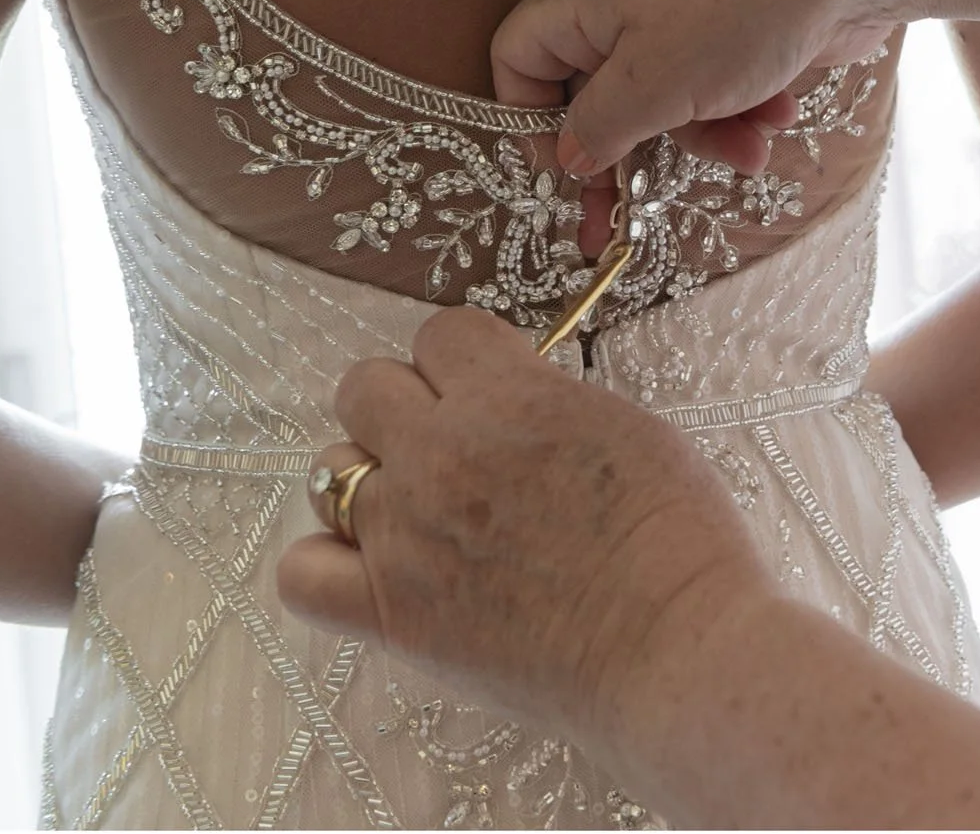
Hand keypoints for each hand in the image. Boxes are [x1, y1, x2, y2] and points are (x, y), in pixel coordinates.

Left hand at [275, 308, 776, 745]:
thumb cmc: (678, 541)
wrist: (675, 647)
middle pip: (364, 387)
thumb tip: (512, 400)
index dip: (468, 359)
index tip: (495, 388)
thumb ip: (550, 402)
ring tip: (423, 513)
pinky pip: (302, 574)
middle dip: (408, 405)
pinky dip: (326, 564)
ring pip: (330, 470)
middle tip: (455, 445)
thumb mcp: (627, 427)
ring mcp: (405, 537)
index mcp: (508, 397)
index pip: (440, 332)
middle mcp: (441, 456)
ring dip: (373, 481)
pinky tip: (374, 569)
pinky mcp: (392, 616)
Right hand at [490, 0, 900, 175]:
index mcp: (588, 10)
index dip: (526, 115)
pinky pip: (723, 91)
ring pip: (670, 104)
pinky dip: (745, 113)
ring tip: (750, 155)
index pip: (518, 56)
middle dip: (626, 155)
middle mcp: (631, 13)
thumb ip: (599, 129)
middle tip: (623, 222)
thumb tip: (568, 158)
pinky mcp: (742, 34)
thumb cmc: (736, 14)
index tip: (560, 169)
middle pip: (599, 96)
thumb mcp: (650, 87)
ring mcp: (690, 22)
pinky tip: (779, 118)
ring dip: (707, 138)